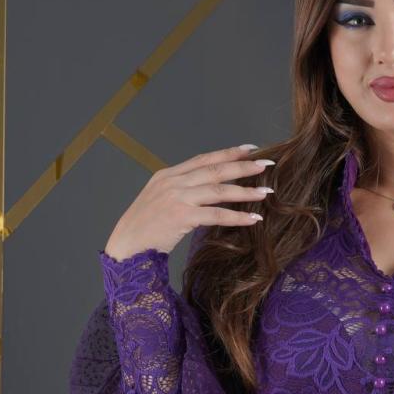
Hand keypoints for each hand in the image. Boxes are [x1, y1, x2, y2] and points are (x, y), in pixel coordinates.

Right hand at [103, 143, 275, 260]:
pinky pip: (216, 214)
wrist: (127, 245)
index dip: (227, 153)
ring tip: (266, 192)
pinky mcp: (181, 216)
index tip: (249, 148)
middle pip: (215, 170)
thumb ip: (181, 191)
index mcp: (168, 175)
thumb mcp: (160, 200)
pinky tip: (253, 219)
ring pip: (219, 190)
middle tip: (266, 164)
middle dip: (243, 166)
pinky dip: (237, 216)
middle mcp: (173, 182)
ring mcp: (176, 197)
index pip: (203, 159)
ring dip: (245, 191)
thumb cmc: (145, 228)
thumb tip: (207, 190)